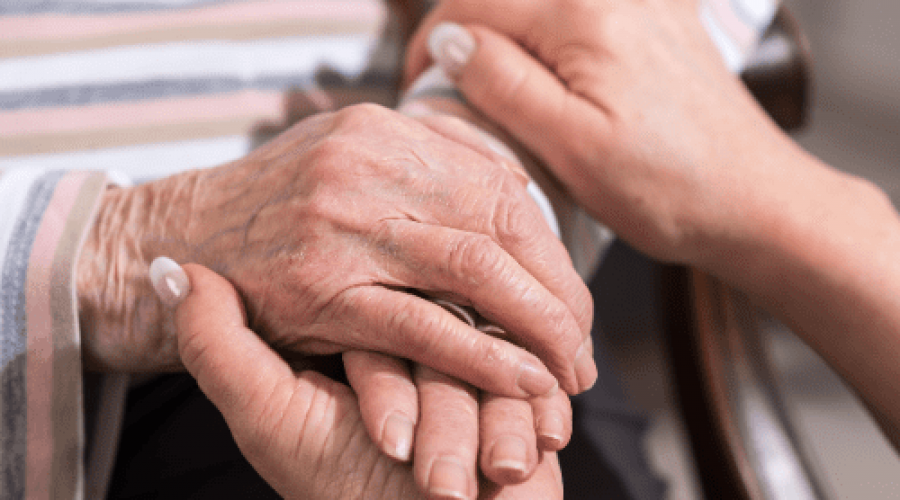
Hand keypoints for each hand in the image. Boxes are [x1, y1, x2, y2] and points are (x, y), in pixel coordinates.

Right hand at [78, 103, 595, 397]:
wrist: (180, 237)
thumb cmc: (277, 208)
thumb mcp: (351, 158)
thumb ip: (429, 165)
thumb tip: (515, 188)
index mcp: (384, 131)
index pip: (501, 186)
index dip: (551, 249)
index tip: (574, 298)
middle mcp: (368, 166)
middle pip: (499, 226)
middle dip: (556, 294)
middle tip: (583, 348)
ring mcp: (344, 224)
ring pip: (472, 271)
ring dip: (534, 327)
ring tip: (568, 373)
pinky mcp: (322, 287)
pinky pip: (421, 324)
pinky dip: (480, 356)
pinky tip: (522, 383)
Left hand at [167, 261, 563, 499]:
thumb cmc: (345, 494)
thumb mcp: (271, 422)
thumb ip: (218, 346)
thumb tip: (174, 268)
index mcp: (350, 332)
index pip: (375, 317)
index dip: (384, 393)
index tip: (386, 450)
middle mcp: (412, 335)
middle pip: (439, 336)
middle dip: (441, 422)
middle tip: (429, 481)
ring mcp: (470, 355)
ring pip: (488, 359)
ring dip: (477, 437)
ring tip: (459, 490)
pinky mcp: (519, 374)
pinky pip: (532, 379)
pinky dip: (519, 432)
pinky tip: (508, 468)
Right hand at [404, 0, 820, 269]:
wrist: (755, 202)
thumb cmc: (670, 188)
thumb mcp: (570, 147)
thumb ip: (503, 83)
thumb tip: (451, 39)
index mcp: (584, 17)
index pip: (473, 3)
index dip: (432, 44)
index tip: (420, 86)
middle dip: (468, 33)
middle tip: (452, 87)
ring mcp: (644, 2)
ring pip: (542, 3)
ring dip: (510, 34)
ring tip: (498, 84)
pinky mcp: (662, 20)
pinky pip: (584, 12)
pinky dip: (551, 34)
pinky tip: (553, 72)